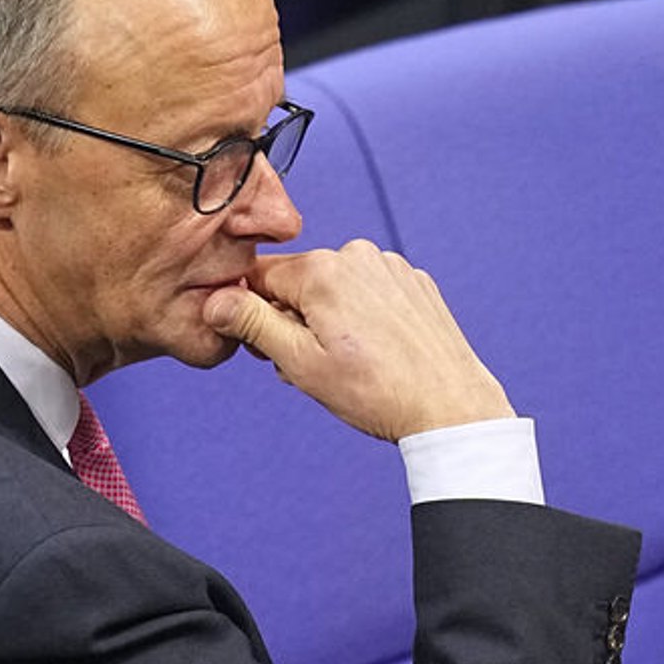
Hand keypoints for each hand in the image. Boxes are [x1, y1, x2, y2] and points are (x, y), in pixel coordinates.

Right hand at [202, 240, 514, 441]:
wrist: (450, 408)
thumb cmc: (376, 391)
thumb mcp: (299, 363)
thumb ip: (252, 324)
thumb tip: (213, 301)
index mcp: (323, 270)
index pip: (260, 276)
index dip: (253, 314)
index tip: (268, 348)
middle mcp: (358, 255)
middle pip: (299, 282)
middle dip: (294, 321)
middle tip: (312, 367)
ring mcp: (392, 267)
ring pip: (336, 289)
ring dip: (328, 322)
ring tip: (348, 365)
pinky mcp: (416, 285)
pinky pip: (371, 293)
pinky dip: (364, 318)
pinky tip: (377, 354)